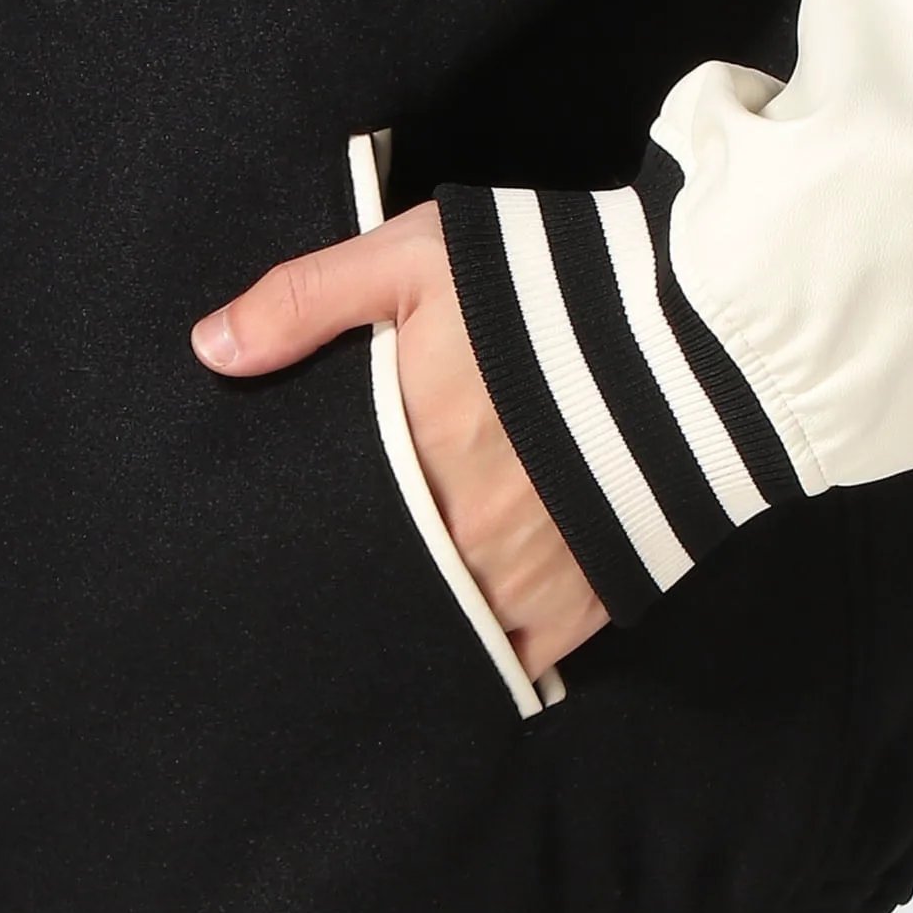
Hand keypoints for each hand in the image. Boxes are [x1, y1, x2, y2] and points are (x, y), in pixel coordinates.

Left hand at [190, 200, 609, 681]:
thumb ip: (306, 301)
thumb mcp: (412, 260)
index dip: (302, 554)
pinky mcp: (593, 595)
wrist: (702, 319)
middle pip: (388, 592)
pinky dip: (498, 649)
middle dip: (360, 593)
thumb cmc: (547, 284)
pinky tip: (473, 637)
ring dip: (425, 623)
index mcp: (410, 465)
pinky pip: (527, 652)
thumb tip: (210, 349)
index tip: (278, 561)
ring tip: (396, 618)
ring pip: (452, 631)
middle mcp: (465, 541)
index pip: (330, 539)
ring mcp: (532, 579)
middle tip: (335, 590)